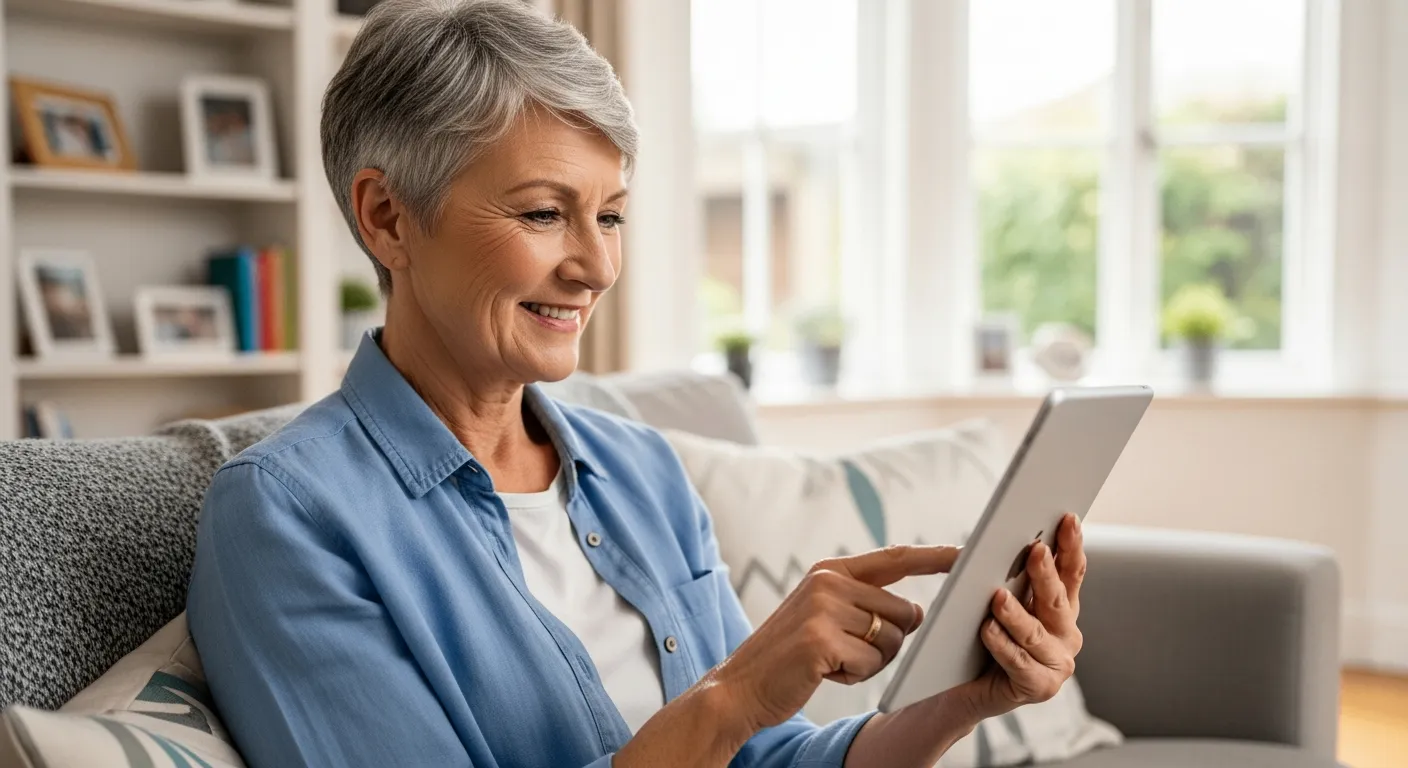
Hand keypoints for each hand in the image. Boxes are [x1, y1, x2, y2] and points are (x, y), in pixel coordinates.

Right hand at [709, 545, 960, 730]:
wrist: (740, 687)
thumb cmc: (788, 657)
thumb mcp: (823, 616)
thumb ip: (866, 605)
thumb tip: (920, 611)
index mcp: (829, 571)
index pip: (895, 558)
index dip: (934, 556)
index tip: (966, 553)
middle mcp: (828, 582)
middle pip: (903, 612)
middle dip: (889, 641)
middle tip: (847, 652)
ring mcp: (823, 609)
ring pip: (893, 640)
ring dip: (871, 662)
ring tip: (832, 661)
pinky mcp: (822, 640)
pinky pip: (872, 663)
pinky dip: (855, 676)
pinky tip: (825, 673)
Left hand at [948, 513, 1085, 721]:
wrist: (967, 688)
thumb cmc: (982, 638)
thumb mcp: (1000, 603)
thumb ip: (1011, 578)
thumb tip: (1004, 542)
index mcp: (1062, 608)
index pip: (1071, 572)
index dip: (1071, 545)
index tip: (1067, 518)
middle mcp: (1066, 635)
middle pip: (1056, 599)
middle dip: (1046, 573)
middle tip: (1035, 549)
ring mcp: (1057, 664)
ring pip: (1035, 633)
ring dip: (1016, 613)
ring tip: (997, 596)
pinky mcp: (1039, 687)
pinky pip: (1018, 662)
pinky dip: (1001, 644)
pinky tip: (986, 629)